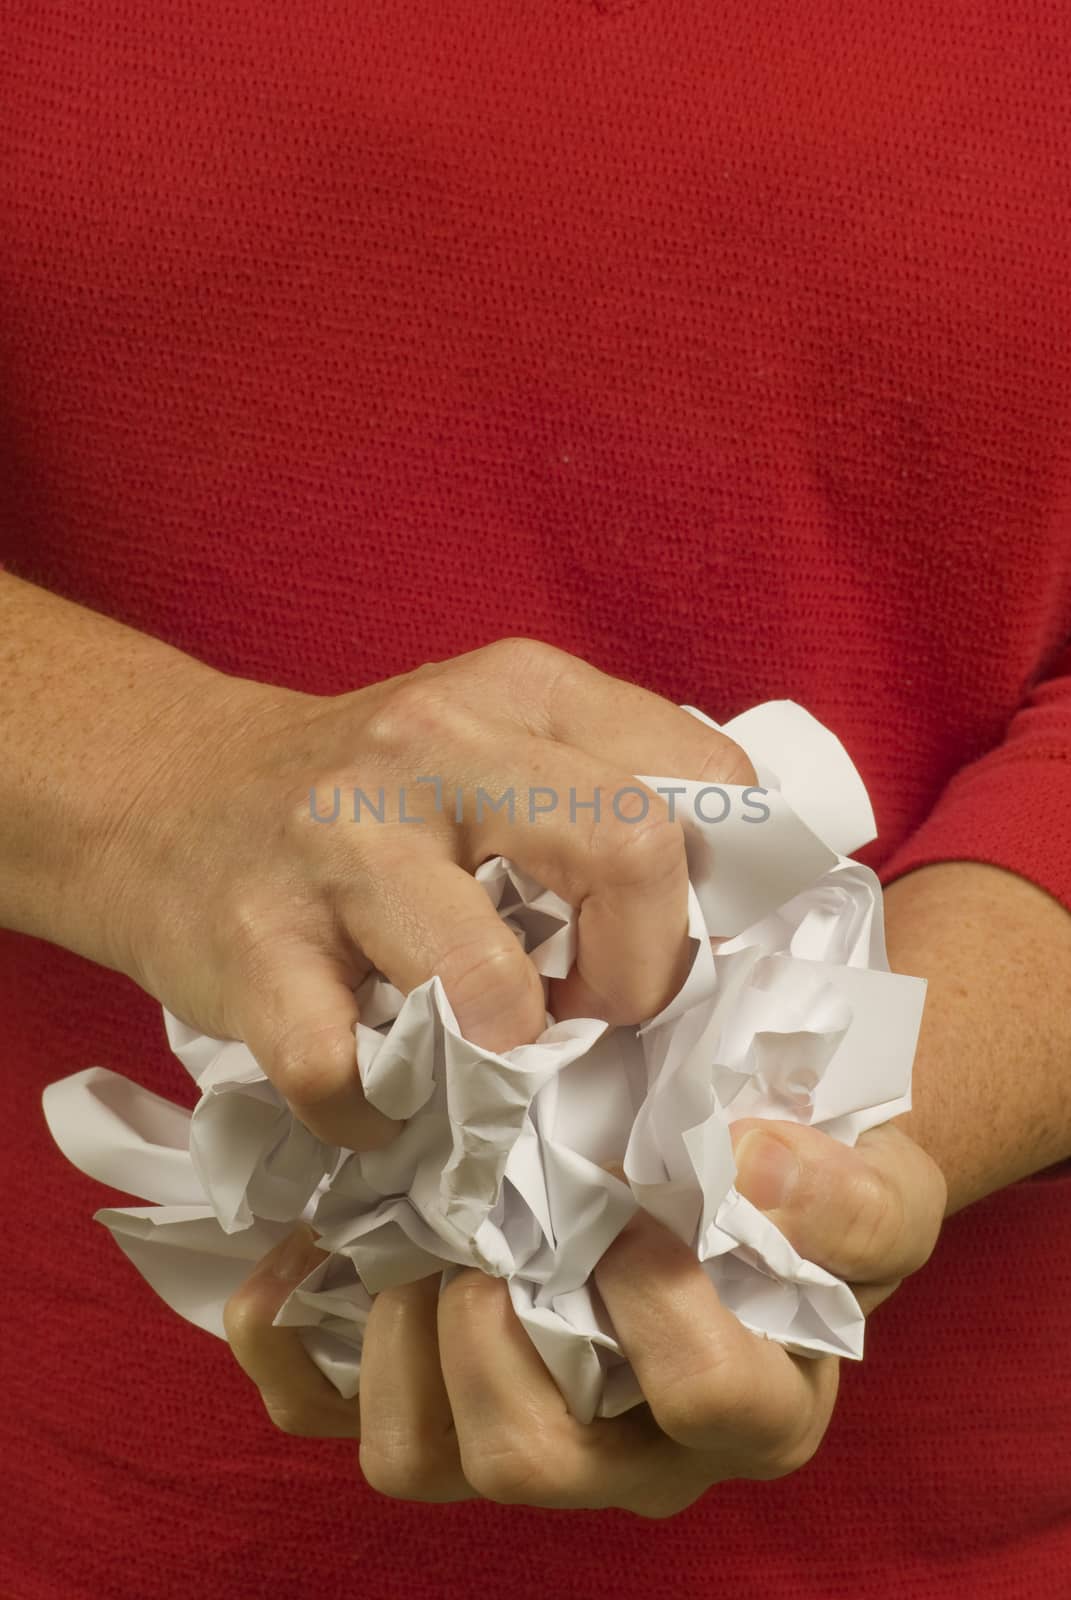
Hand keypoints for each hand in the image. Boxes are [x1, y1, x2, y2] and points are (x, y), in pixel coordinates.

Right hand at [102, 637, 754, 1148]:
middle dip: (644, 970)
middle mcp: (433, 745)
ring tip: (485, 1055)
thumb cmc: (365, 795)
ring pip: (489, 989)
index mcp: (518, 690)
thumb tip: (728, 924)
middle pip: (629, 848)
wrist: (163, 794)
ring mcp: (338, 845)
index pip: (706, 776)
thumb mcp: (494, 741)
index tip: (668, 944)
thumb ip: (604, 796)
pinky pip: (351, 1075)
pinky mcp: (254, 948)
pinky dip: (380, 1115)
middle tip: (598, 1006)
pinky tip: (378, 1091)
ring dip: (509, 1058)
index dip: (716, 892)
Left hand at [223, 1118, 945, 1514]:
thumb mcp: (881, 1188)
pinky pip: (325, 1411)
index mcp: (752, 1410)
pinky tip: (306, 1252)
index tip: (635, 1208)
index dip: (664, 1309)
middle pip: (530, 1462)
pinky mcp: (433, 1399)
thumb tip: (751, 1168)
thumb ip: (848, 1197)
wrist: (739, 1178)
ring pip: (416, 1461)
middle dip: (491, 1337)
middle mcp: (628, 1454)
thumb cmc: (811, 1197)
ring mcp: (522, 1433)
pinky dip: (293, 1339)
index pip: (712, 1405)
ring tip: (414, 1230)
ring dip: (395, 1336)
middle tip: (488, 1224)